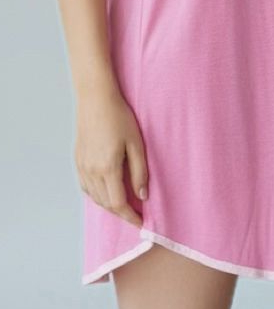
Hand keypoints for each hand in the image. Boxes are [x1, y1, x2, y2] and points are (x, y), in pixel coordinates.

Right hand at [75, 86, 147, 226]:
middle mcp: (91, 173)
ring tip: (125, 206)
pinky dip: (97, 195)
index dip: (130, 217)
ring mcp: (82, 168)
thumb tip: (142, 196)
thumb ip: (139, 171)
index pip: (118, 204)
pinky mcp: (78, 162)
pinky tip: (107, 191)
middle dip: (121, 213)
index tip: (141, 223)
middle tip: (136, 216)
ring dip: (109, 205)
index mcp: (107, 169)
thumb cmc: (120, 118)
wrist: (96, 101)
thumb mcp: (136, 143)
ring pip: (95, 198)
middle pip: (106, 204)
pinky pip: (86, 187)